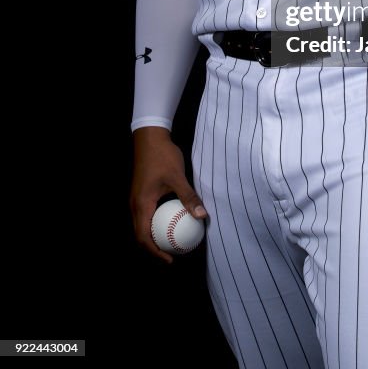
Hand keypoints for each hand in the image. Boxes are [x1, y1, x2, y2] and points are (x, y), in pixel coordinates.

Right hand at [130, 126, 206, 263]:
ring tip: (172, 242)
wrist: (149, 137)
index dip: (155, 252)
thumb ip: (189, 197)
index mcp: (141, 205)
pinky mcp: (140, 193)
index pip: (143, 238)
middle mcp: (134, 205)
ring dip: (155, 237)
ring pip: (142, 225)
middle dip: (155, 248)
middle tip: (173, 254)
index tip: (170, 260)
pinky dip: (156, 224)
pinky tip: (171, 221)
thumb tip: (203, 216)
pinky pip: (146, 215)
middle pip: (141, 235)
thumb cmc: (162, 156)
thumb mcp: (177, 177)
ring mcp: (136, 199)